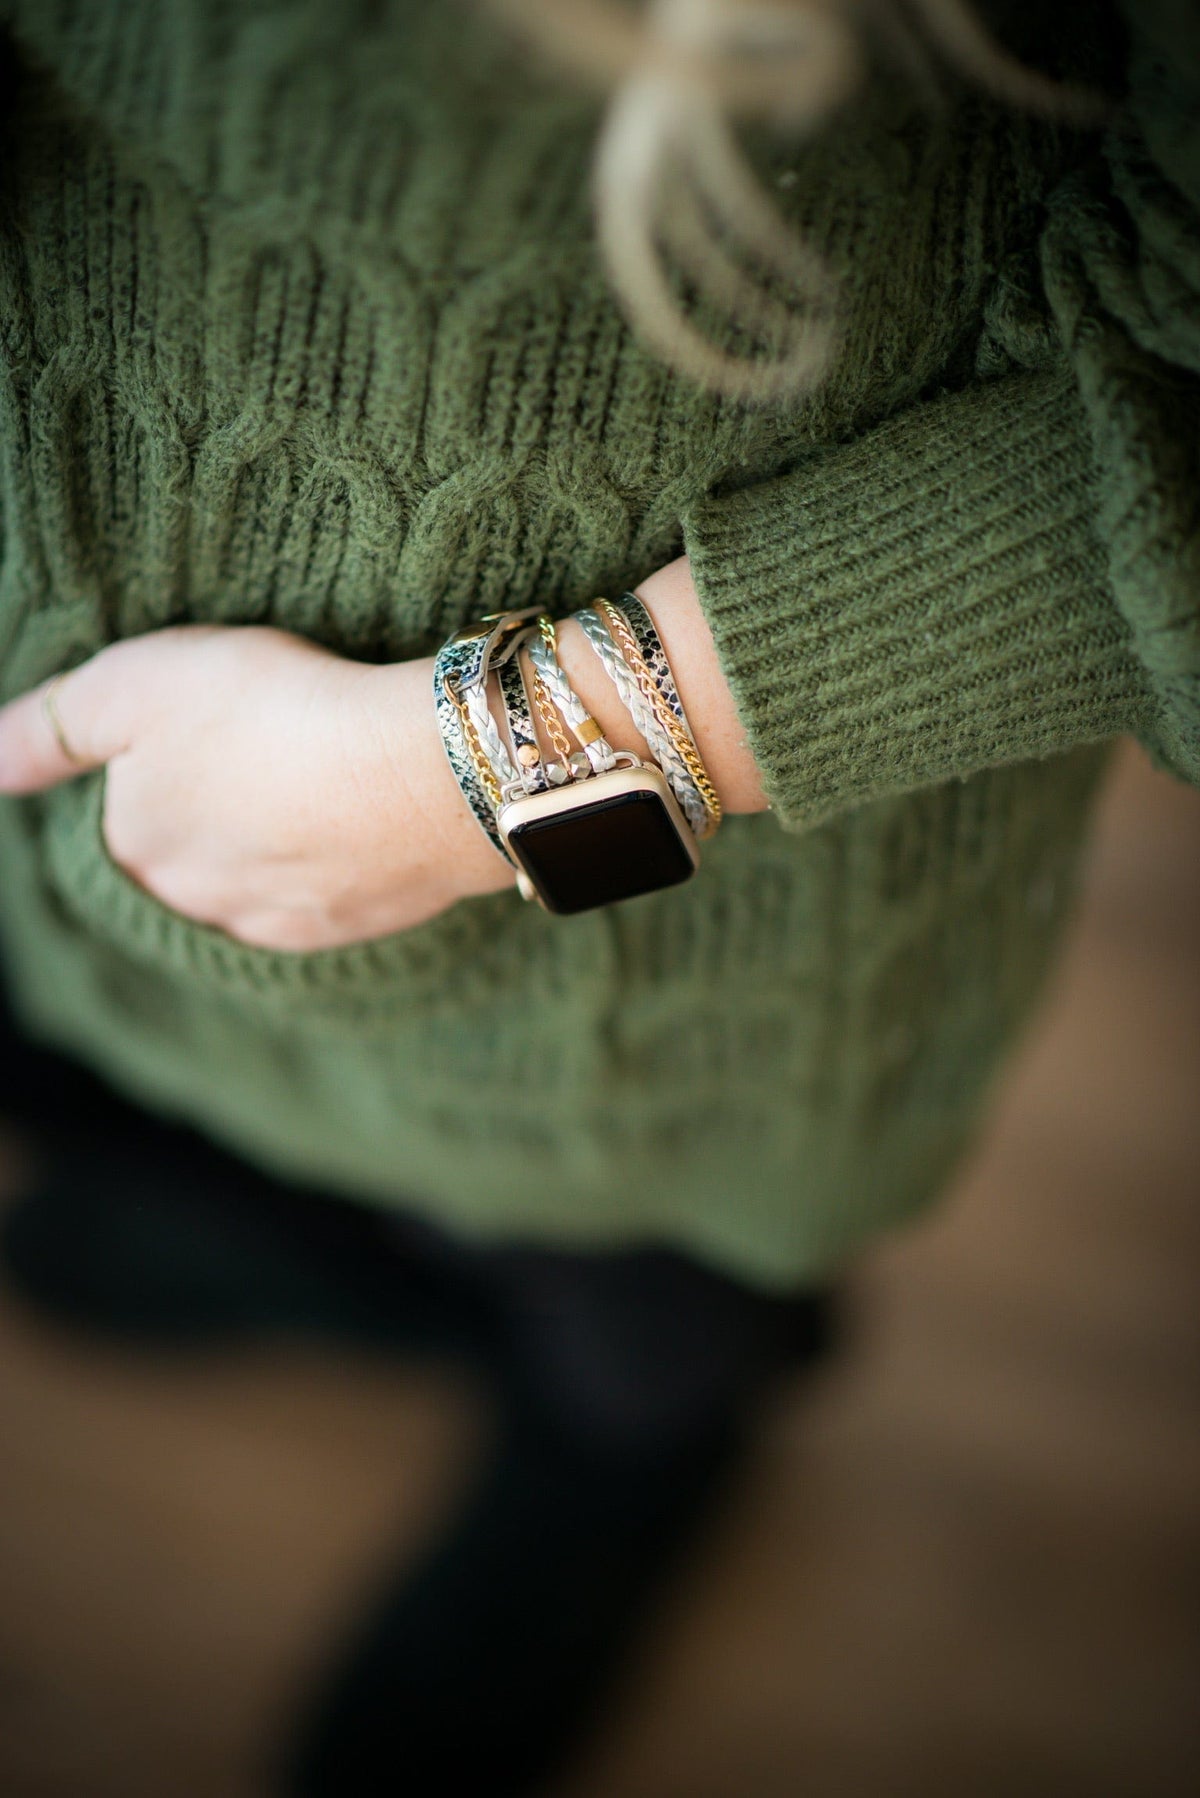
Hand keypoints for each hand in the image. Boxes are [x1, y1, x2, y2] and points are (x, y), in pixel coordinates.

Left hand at [0, 626, 515, 950]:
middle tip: (264, 746)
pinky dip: (334, 862)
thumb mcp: (132, 687)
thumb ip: (47, 729)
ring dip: (275, 843)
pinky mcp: (354, 927)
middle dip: (216, 814)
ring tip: (314, 779)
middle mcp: (197, 905)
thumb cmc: (272, 712)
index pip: (125, 816)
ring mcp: (280, 924)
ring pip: (256, 883)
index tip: (207, 722)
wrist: (422, 770)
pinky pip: (325, 897)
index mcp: (136, 848)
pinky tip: (358, 817)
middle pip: (190, 857)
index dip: (161, 763)